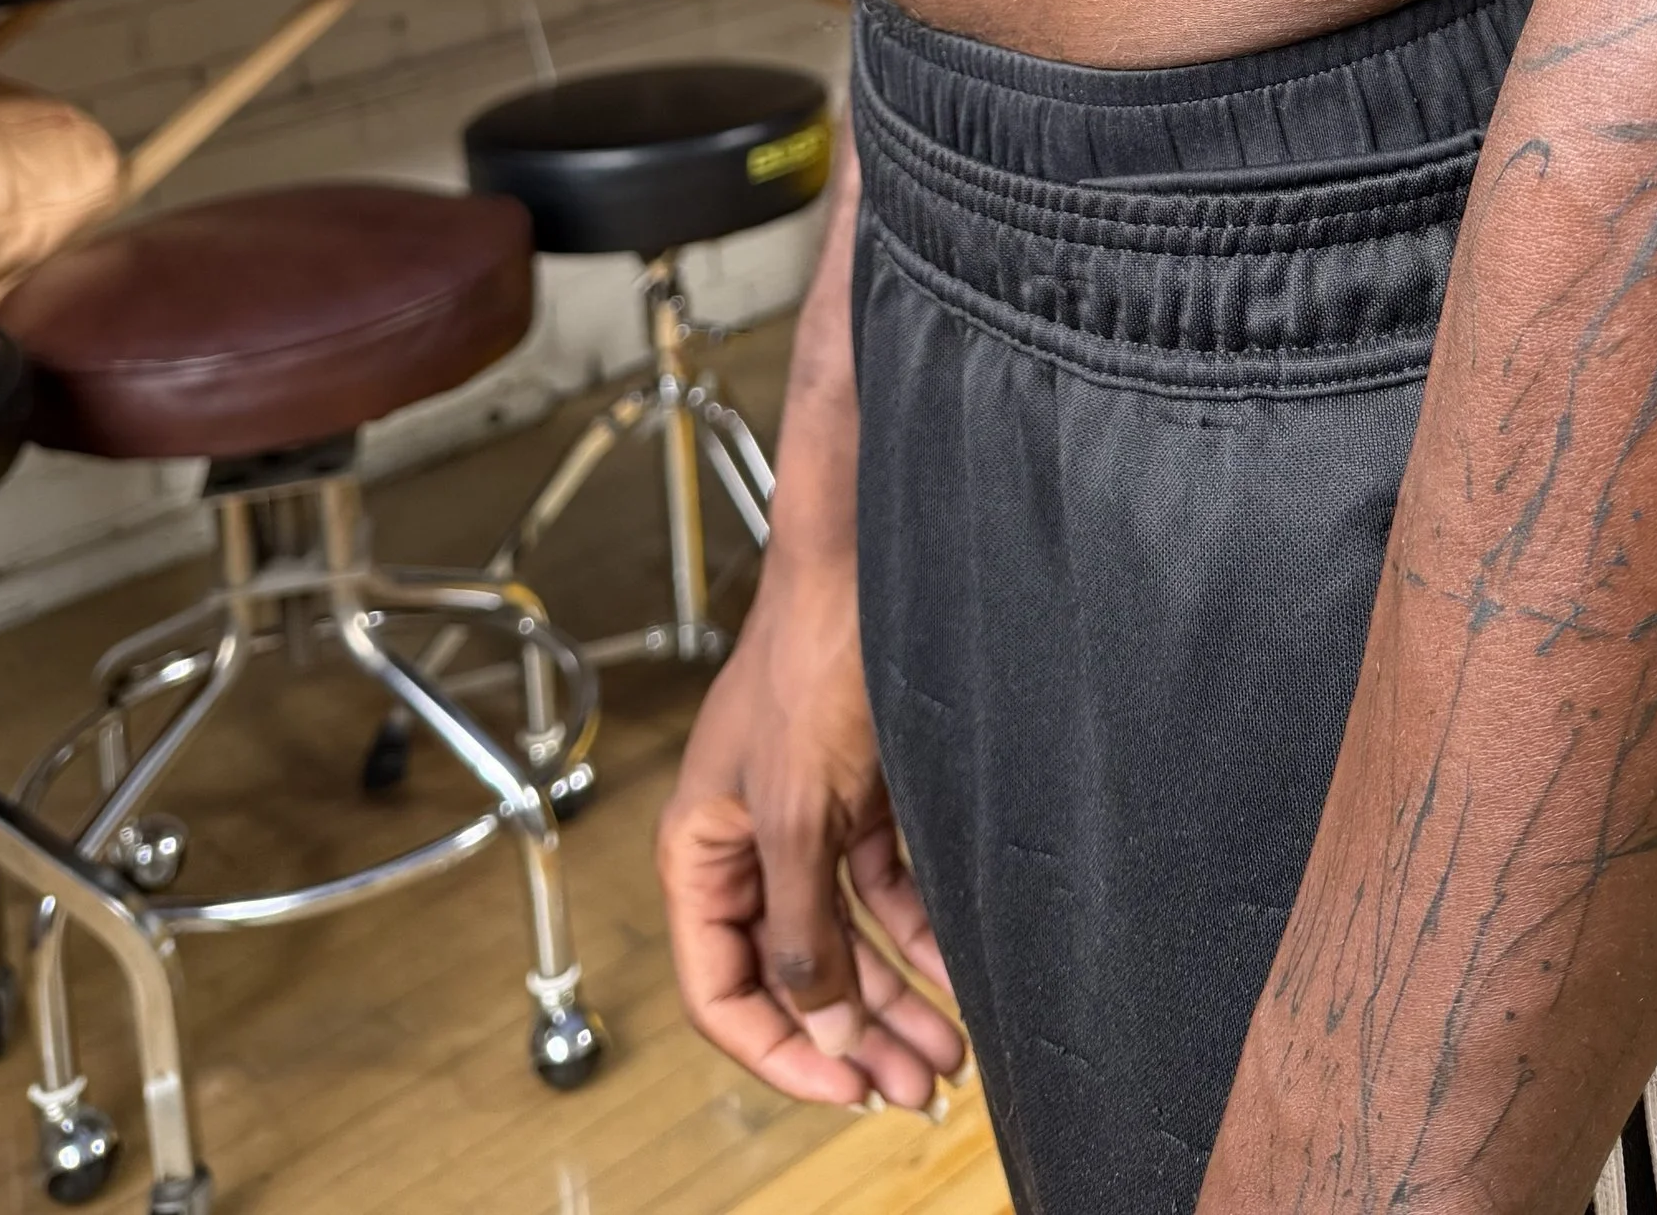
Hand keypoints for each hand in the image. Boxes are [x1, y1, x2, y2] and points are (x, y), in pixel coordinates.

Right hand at [657, 542, 964, 1110]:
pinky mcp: (855, 800)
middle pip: (793, 974)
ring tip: (947, 1047)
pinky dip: (917, 933)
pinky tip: (955, 968)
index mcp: (700, 853)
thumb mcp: (798, 810)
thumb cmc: (810, 661)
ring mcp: (804, 824)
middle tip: (916, 1085)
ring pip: (845, 939)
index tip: (845, 1086)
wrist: (865, 568)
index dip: (780, 1049)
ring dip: (894, 996)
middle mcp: (747, 846)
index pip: (723, 990)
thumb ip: (801, 922)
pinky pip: (882, 891)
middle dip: (855, 1036)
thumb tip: (817, 1021)